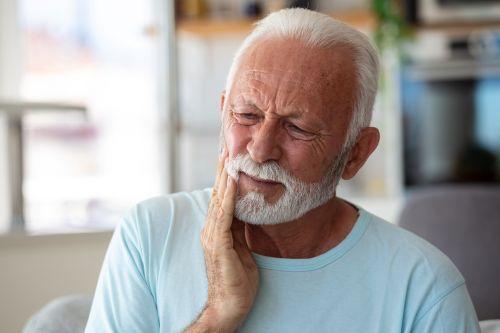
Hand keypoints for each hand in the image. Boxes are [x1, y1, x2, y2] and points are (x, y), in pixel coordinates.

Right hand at [199, 150, 258, 330]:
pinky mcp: (218, 244)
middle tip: (227, 147)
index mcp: (217, 229)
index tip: (230, 158)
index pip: (222, 198)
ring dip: (225, 176)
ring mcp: (212, 235)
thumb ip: (239, 229)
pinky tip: (233, 180)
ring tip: (228, 156)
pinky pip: (224, 215)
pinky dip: (229, 196)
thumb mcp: (241, 248)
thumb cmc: (238, 279)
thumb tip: (244, 211)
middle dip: (223, 170)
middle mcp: (211, 229)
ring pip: (219, 199)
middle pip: (218, 193)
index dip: (226, 177)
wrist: (229, 305)